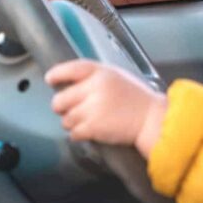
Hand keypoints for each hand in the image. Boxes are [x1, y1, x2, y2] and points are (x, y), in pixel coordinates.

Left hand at [46, 60, 166, 157]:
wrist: (151, 119)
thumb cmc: (136, 99)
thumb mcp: (117, 77)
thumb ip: (94, 77)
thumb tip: (70, 83)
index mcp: (101, 72)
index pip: (71, 69)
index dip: (57, 74)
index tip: (50, 79)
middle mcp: (94, 88)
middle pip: (60, 99)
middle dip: (62, 107)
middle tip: (71, 109)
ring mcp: (93, 108)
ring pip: (65, 118)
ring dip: (72, 122)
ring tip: (86, 121)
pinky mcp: (94, 127)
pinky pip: (73, 133)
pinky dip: (78, 134)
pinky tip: (89, 131)